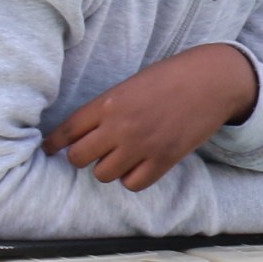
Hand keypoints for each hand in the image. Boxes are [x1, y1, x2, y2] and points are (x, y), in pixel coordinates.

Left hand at [43, 43, 256, 190]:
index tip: (50, 149)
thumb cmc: (170, 78)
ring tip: (121, 158)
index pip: (67, 131)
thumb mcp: (130, 85)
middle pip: (79, 158)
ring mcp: (142, 145)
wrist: (212, 81)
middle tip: (95, 151)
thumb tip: (84, 134)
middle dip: (83, 156)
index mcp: (108, 103)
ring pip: (103, 174)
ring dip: (108, 168)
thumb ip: (107, 109)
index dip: (54, 143)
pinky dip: (132, 178)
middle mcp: (120, 126)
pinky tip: (139, 166)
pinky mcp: (164, 159)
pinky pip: (133, 183)